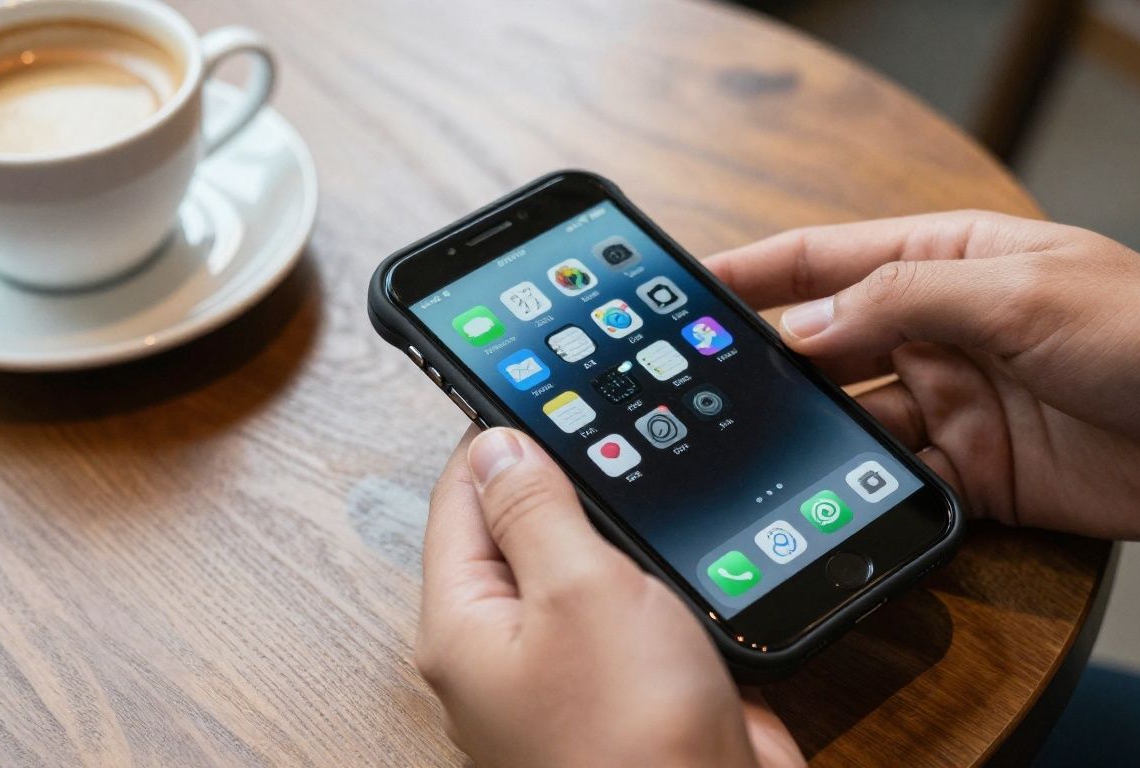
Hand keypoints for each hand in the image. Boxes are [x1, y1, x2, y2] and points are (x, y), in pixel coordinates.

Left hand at [416, 427, 803, 767]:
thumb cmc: (634, 738)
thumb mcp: (578, 591)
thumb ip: (533, 510)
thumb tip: (499, 444)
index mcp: (463, 625)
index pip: (460, 497)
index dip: (500, 436)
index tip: (542, 384)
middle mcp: (504, 649)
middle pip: (517, 529)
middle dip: (563, 478)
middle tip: (609, 423)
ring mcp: (566, 670)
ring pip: (579, 565)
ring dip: (612, 524)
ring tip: (645, 470)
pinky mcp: (626, 684)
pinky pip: (626, 606)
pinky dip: (647, 571)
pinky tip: (679, 540)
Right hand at [709, 211, 1139, 539]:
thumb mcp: (1022, 295)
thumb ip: (903, 302)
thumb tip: (800, 329)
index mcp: (946, 264)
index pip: (825, 262)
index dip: (752, 274)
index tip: (681, 291)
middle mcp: (937, 334)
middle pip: (823, 346)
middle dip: (763, 365)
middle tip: (691, 389)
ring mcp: (952, 407)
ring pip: (848, 421)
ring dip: (806, 436)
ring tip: (745, 451)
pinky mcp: (971, 475)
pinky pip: (892, 483)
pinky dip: (856, 492)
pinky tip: (820, 498)